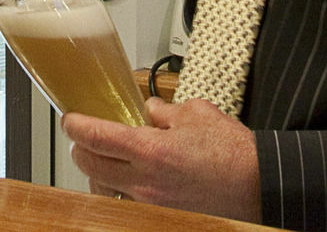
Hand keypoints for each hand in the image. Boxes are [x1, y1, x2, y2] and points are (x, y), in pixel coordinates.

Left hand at [64, 98, 260, 221]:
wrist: (256, 185)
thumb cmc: (232, 152)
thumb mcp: (196, 113)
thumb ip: (163, 111)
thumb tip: (147, 111)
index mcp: (151, 150)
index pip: (96, 137)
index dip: (75, 126)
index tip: (69, 119)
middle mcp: (145, 181)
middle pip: (89, 166)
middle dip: (79, 148)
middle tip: (82, 135)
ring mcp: (151, 202)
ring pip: (103, 188)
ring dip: (97, 171)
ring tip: (103, 156)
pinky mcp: (160, 213)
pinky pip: (125, 201)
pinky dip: (118, 188)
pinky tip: (125, 177)